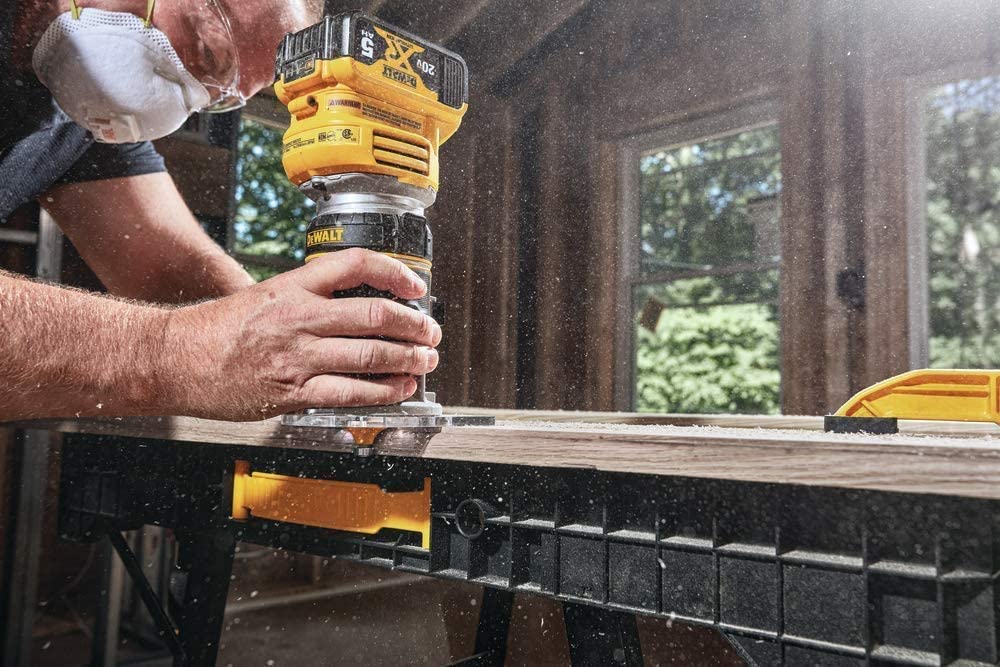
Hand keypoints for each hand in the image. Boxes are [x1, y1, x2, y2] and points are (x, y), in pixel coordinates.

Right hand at [159, 249, 440, 420]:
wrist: (173, 359)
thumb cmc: (214, 329)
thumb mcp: (263, 295)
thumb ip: (305, 297)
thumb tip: (349, 303)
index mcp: (293, 287)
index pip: (355, 265)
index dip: (395, 272)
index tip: (415, 286)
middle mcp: (299, 318)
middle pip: (375, 314)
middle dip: (414, 325)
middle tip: (430, 332)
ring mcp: (298, 357)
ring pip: (371, 355)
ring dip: (408, 359)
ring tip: (425, 361)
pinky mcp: (293, 393)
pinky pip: (350, 393)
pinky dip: (383, 392)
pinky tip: (399, 388)